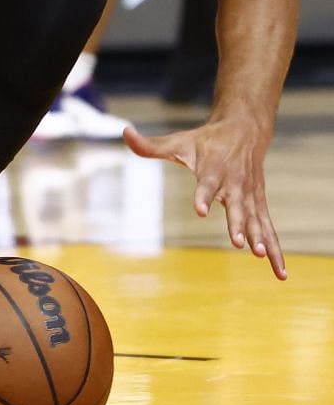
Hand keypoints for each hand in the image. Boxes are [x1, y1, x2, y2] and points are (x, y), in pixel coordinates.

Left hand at [127, 120, 284, 278]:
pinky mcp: (259, 204)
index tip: (200, 211)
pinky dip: (275, 248)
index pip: (207, 184)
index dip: (204, 196)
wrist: (245, 131)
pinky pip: (268, 228)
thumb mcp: (178, 141)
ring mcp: (249, 195)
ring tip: (261, 256)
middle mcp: (234, 184)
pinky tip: (281, 273)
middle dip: (238, 224)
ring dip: (260, 238)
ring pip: (256, 219)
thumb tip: (124, 132)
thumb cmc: (206, 140)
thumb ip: (150, 145)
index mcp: (213, 170)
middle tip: (239, 244)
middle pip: (236, 206)